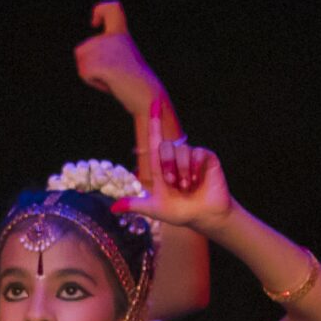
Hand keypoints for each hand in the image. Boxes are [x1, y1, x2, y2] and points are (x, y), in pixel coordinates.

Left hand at [73, 1, 167, 118]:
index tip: (94, 23)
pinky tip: (110, 83)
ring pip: (81, 61)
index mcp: (122, 34)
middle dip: (89, 66)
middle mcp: (113, 37)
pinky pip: (84, 73)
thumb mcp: (121, 59)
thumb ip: (106, 51)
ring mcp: (107, 49)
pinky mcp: (102, 63)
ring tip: (112, 78)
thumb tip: (84, 54)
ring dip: (91, 75)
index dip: (99, 11)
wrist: (148, 96)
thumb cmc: (135, 83)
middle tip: (113, 75)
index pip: (112, 8)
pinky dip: (93, 82)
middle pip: (82, 49)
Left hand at [112, 102, 229, 230]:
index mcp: (162, 166)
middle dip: (167, 166)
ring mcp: (192, 156)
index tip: (154, 104)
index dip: (154, 121)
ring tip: (187, 187)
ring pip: (181, 151)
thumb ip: (135, 205)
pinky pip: (197, 153)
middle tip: (173, 184)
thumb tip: (113, 208)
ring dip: (182, 172)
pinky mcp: (207, 157)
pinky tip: (197, 180)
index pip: (155, 139)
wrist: (204, 216)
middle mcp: (176, 158)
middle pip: (165, 146)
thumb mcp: (155, 209)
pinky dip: (194, 168)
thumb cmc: (180, 212)